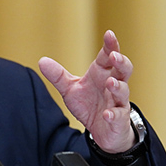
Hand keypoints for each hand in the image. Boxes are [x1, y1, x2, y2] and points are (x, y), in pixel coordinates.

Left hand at [38, 31, 135, 153]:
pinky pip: (119, 116)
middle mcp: (113, 86)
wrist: (101, 131)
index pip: (108, 56)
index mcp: (102, 74)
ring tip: (110, 83)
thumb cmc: (89, 105)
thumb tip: (42, 60)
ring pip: (124, 91)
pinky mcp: (119, 120)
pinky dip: (113, 114)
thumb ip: (58, 76)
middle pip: (124, 70)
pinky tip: (107, 114)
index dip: (110, 45)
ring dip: (118, 86)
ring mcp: (118, 102)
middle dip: (121, 62)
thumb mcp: (70, 89)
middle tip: (114, 56)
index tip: (109, 34)